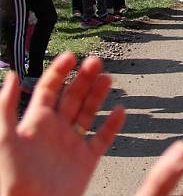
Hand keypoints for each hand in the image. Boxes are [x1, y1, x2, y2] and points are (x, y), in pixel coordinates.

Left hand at [0, 52, 125, 195]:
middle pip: (72, 96)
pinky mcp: (86, 160)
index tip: (71, 56)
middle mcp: (55, 130)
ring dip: (98, 94)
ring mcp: (72, 144)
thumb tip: (9, 75)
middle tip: (96, 62)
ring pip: (88, 112)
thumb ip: (5, 106)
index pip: (48, 89)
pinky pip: (103, 138)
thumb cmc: (11, 177)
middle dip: (84, 78)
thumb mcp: (3, 138)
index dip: (59, 71)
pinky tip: (119, 110)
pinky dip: (113, 124)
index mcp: (35, 122)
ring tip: (107, 78)